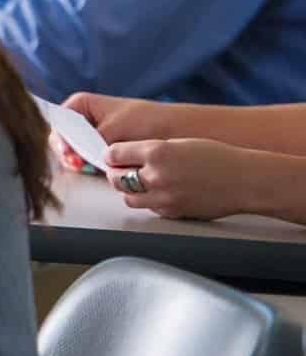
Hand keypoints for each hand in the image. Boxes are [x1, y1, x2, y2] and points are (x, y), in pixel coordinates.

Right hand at [53, 92, 169, 171]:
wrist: (179, 130)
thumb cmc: (148, 120)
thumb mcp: (114, 129)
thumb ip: (91, 142)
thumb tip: (75, 158)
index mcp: (80, 105)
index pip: (58, 123)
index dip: (60, 139)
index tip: (69, 154)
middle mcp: (82, 120)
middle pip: (62, 140)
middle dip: (67, 154)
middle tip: (78, 166)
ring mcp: (91, 136)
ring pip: (73, 152)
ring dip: (78, 162)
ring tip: (89, 169)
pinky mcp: (102, 150)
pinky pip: (87, 160)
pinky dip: (89, 167)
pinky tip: (95, 171)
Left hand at [103, 137, 265, 220]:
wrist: (244, 180)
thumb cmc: (216, 157)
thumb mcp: (178, 142)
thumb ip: (150, 150)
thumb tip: (124, 157)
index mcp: (156, 152)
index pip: (114, 154)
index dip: (111, 155)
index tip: (112, 156)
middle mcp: (156, 175)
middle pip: (115, 178)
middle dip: (115, 174)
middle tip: (120, 171)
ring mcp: (164, 197)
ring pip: (128, 198)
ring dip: (130, 190)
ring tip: (140, 183)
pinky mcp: (173, 212)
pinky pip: (150, 208)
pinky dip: (150, 201)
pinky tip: (161, 193)